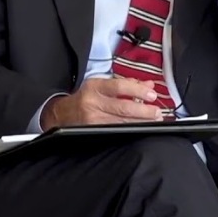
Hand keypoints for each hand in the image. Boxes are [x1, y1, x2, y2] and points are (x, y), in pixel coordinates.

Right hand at [40, 77, 164, 128]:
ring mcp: (91, 119)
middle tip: (157, 113)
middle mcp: (92, 102)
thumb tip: (149, 85)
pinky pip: (115, 131)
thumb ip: (127, 84)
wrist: (60, 113)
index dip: (137, 90)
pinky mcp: (92, 132)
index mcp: (95, 86)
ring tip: (153, 121)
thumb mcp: (102, 86)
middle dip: (144, 112)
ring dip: (140, 123)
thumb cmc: (85, 98)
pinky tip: (139, 129)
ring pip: (121, 122)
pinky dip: (129, 130)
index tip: (152, 95)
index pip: (119, 86)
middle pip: (122, 107)